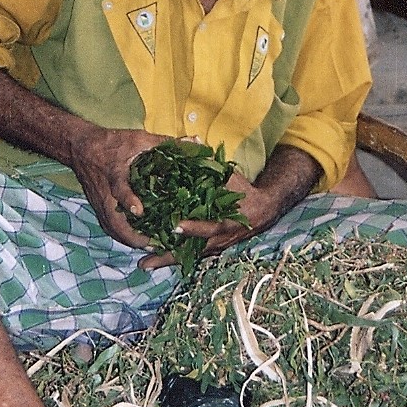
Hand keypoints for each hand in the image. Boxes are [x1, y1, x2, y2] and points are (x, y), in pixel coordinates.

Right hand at [68, 125, 165, 247]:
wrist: (81, 147)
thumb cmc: (112, 142)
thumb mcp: (138, 138)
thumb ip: (165, 143)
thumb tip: (194, 142)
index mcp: (115, 174)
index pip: (120, 190)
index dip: (129, 200)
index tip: (140, 211)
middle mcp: (106, 194)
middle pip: (114, 223)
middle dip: (134, 237)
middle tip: (156, 244)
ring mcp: (100, 204)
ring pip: (112, 229)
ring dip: (130, 240)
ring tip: (152, 247)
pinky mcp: (98, 208)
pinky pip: (110, 227)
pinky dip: (123, 236)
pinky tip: (139, 240)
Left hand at [138, 170, 271, 268]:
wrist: (262, 210)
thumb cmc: (244, 191)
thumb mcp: (230, 177)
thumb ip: (212, 164)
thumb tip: (194, 142)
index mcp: (227, 221)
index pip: (209, 227)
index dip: (193, 228)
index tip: (175, 226)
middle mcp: (219, 240)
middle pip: (192, 252)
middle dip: (169, 256)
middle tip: (146, 260)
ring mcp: (214, 247)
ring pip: (188, 257)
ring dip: (166, 260)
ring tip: (144, 264)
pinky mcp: (209, 249)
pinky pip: (189, 256)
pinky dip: (173, 257)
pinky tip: (155, 258)